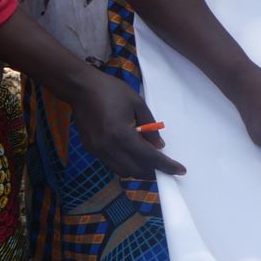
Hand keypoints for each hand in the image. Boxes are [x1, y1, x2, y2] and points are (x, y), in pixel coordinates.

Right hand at [70, 71, 185, 180]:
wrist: (81, 88)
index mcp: (122, 135)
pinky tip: (133, 156)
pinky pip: (112, 165)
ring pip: (123, 171)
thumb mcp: (138, 104)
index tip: (180, 171)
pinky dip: (126, 165)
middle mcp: (109, 148)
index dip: (166, 166)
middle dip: (154, 172)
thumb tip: (159, 146)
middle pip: (136, 170)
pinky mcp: (91, 150)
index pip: (149, 158)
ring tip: (151, 162)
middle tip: (166, 167)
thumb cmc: (111, 91)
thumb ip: (150, 127)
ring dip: (139, 170)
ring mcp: (98, 151)